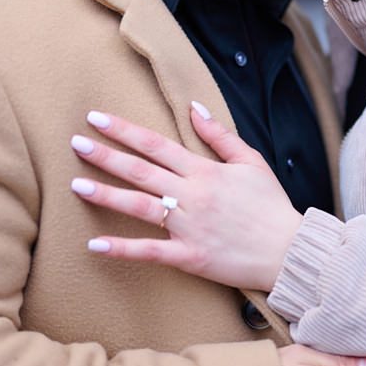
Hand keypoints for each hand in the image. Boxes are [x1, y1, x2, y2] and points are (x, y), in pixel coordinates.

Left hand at [70, 105, 302, 290]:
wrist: (289, 251)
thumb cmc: (271, 206)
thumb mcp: (251, 162)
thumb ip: (220, 135)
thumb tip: (195, 107)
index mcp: (206, 171)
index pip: (157, 144)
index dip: (125, 130)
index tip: (97, 118)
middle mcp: (193, 195)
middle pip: (141, 171)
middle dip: (106, 155)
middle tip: (75, 143)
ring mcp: (189, 227)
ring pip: (140, 206)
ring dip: (106, 194)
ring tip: (77, 185)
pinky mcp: (189, 257)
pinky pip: (150, 251)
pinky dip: (122, 248)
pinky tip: (94, 244)